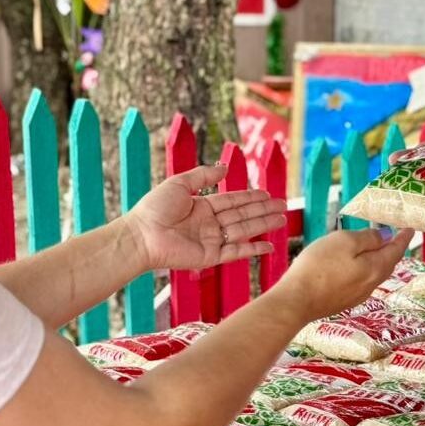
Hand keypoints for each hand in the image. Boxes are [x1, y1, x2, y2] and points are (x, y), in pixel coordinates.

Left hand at [124, 165, 287, 269]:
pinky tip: (268, 246)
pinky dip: (253, 250)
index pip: (232, 201)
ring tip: (282, 220)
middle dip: (264, 210)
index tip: (268, 194)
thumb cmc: (154, 209)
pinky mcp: (210, 256)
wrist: (141, 236)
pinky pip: (236, 251)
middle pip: (243, 215)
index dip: (251, 197)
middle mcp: (210, 224)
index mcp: (202, 207)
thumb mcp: (179, 183)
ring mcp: (211, 241)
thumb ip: (203, 176)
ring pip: (244, 231)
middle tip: (283, 206)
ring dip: (263, 225)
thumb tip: (225, 169)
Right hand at [281, 228, 413, 316]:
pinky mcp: (342, 300)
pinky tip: (354, 264)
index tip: (410, 229)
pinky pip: (361, 280)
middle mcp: (371, 284)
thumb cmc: (319, 266)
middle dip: (393, 248)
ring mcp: (357, 295)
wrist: (296, 301)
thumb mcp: (345, 241)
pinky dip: (364, 268)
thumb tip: (385, 236)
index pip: (396, 250)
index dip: (403, 237)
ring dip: (378, 259)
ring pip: (374, 273)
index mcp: (375, 268)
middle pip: (387, 263)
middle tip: (395, 236)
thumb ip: (368, 238)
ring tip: (375, 247)